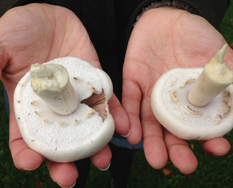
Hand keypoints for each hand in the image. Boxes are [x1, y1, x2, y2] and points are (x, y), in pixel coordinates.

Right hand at [0, 4, 128, 186]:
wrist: (52, 16)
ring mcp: (77, 97)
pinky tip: (121, 129)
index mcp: (28, 105)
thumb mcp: (1, 45)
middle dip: (64, 161)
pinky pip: (106, 104)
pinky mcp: (95, 85)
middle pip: (59, 141)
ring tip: (102, 159)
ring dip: (94, 146)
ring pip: (86, 128)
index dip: (26, 153)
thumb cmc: (21, 29)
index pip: (25, 137)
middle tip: (70, 178)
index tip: (32, 164)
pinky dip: (114, 117)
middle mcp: (54, 107)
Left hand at [122, 7, 232, 172]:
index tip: (217, 147)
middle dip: (178, 148)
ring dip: (152, 142)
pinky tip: (133, 136)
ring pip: (150, 122)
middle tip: (185, 164)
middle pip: (174, 130)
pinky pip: (130, 102)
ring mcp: (151, 94)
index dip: (209, 137)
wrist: (167, 15)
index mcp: (192, 99)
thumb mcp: (218, 56)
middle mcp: (171, 102)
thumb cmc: (196, 36)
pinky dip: (131, 118)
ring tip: (157, 160)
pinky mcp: (132, 82)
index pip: (200, 124)